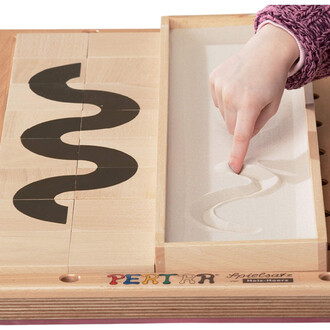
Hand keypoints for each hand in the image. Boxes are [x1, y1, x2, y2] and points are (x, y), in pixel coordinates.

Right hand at [209, 24, 298, 173]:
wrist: (266, 51)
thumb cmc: (272, 77)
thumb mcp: (272, 105)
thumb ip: (258, 125)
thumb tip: (243, 134)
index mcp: (250, 103)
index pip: (241, 135)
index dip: (237, 153)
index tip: (233, 166)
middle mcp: (231, 95)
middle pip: (230, 127)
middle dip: (240, 124)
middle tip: (251, 107)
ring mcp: (220, 86)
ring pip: (223, 114)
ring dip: (233, 110)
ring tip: (244, 93)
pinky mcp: (214, 80)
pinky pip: (217, 101)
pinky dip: (225, 99)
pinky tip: (235, 87)